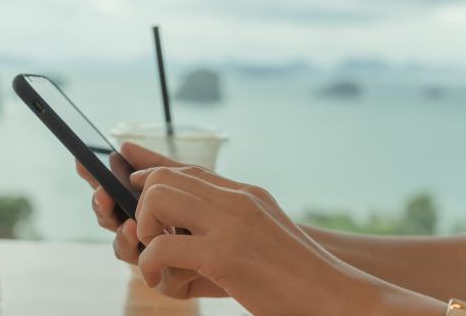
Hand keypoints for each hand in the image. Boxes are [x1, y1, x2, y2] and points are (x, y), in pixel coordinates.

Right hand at [76, 143, 225, 297]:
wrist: (270, 265)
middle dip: (103, 205)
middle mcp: (149, 234)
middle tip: (103, 194)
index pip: (115, 191)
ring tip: (130, 226)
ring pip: (126, 250)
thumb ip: (162, 170)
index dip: (96, 178)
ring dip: (123, 238)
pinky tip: (160, 258)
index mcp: (151, 208)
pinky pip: (161, 276)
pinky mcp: (176, 283)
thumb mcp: (198, 189)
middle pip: (112, 219)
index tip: (81, 161)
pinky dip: (162, 266)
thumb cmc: (232, 221)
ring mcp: (160, 259)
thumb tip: (124, 146)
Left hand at [130, 166, 391, 314]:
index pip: (186, 168)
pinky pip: (161, 246)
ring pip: (156, 199)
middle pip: (162, 177)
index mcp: (244, 194)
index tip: (128, 175)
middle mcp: (236, 199)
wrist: (336, 298)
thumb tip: (179, 232)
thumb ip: (224, 226)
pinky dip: (151, 266)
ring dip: (143, 232)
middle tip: (150, 239)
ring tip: (157, 261)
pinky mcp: (224, 255)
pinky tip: (166, 283)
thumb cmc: (296, 276)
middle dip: (141, 207)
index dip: (150, 169)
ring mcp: (230, 223)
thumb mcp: (261, 237)